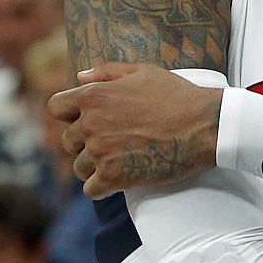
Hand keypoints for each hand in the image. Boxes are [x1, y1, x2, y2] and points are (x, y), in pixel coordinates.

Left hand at [48, 61, 221, 197]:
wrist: (206, 126)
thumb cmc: (179, 96)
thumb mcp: (144, 72)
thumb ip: (107, 72)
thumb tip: (80, 78)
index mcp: (93, 96)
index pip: (56, 108)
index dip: (71, 115)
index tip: (88, 121)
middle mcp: (90, 124)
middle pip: (68, 142)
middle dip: (86, 143)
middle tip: (114, 143)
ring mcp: (100, 152)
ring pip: (80, 167)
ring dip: (96, 167)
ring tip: (122, 161)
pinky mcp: (113, 177)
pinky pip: (91, 190)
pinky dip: (104, 187)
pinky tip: (121, 179)